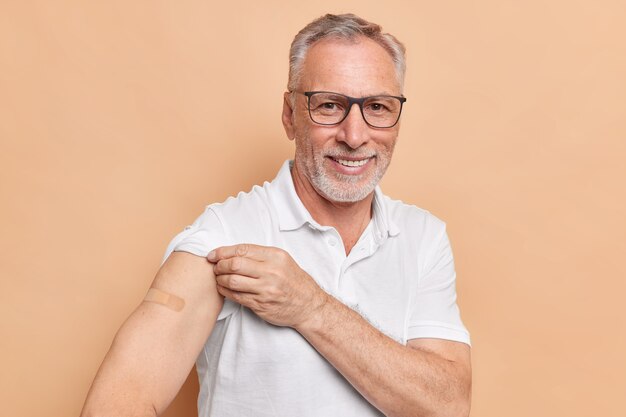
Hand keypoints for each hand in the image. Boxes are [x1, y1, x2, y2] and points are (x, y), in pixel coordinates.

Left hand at [207, 244, 328, 328]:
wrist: (308, 305)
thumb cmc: (294, 281)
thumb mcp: (283, 261)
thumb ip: (260, 255)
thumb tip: (232, 252)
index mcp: (275, 257)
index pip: (242, 250)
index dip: (223, 251)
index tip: (213, 255)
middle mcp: (271, 272)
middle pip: (235, 264)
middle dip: (219, 265)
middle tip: (215, 267)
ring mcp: (266, 289)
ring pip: (233, 281)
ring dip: (220, 279)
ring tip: (218, 278)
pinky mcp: (261, 304)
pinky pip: (237, 297)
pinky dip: (225, 292)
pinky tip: (223, 289)